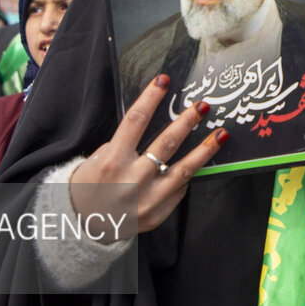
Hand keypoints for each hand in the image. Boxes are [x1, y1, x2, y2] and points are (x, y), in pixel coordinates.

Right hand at [69, 74, 227, 240]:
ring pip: (183, 170)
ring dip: (205, 150)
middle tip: (203, 106)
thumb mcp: (99, 158)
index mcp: (112, 160)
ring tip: (221, 134)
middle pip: (166, 144)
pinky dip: (187, 175)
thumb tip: (157, 124)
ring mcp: (146, 200)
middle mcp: (130, 180)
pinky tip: (198, 162)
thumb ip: (126, 144)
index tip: (165, 80)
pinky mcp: (157, 215)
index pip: (135, 121)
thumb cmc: (91, 183)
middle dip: (187, 122)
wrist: (83, 224)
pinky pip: (178, 190)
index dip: (150, 98)